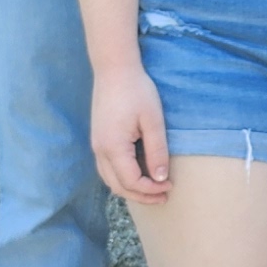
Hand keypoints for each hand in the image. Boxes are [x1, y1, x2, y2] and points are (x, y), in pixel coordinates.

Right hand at [90, 59, 171, 203]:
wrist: (114, 69)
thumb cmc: (137, 91)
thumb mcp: (153, 121)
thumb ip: (156, 151)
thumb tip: (160, 178)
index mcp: (113, 147)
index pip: (131, 181)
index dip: (151, 189)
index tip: (169, 186)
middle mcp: (100, 150)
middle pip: (118, 186)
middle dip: (141, 195)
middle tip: (164, 196)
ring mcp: (96, 145)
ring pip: (110, 179)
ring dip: (130, 188)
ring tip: (153, 190)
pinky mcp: (98, 139)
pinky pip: (107, 168)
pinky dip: (122, 178)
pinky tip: (138, 175)